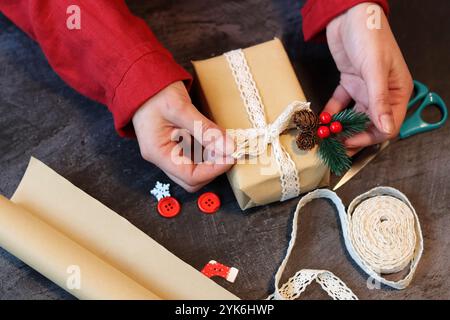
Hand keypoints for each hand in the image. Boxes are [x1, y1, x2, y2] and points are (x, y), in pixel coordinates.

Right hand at [132, 81, 233, 191]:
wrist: (142, 79)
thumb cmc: (155, 92)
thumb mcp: (181, 108)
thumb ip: (205, 130)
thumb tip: (229, 147)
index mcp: (158, 152)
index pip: (190, 176)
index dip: (213, 170)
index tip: (231, 156)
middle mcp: (162, 157)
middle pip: (192, 179)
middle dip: (213, 168)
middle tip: (228, 150)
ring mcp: (168, 152)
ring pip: (195, 169)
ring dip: (212, 160)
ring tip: (224, 142)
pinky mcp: (175, 145)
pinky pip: (194, 156)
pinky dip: (208, 151)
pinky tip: (216, 138)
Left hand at [324, 3, 412, 151]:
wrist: (350, 14)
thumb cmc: (370, 37)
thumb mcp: (375, 69)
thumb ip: (379, 100)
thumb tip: (385, 128)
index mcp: (396, 92)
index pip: (387, 126)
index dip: (368, 138)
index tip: (349, 143)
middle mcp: (381, 94)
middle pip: (368, 125)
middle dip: (352, 137)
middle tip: (334, 149)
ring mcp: (364, 89)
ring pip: (353, 116)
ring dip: (339, 126)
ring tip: (324, 137)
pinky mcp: (349, 83)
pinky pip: (340, 103)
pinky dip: (331, 111)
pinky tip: (321, 119)